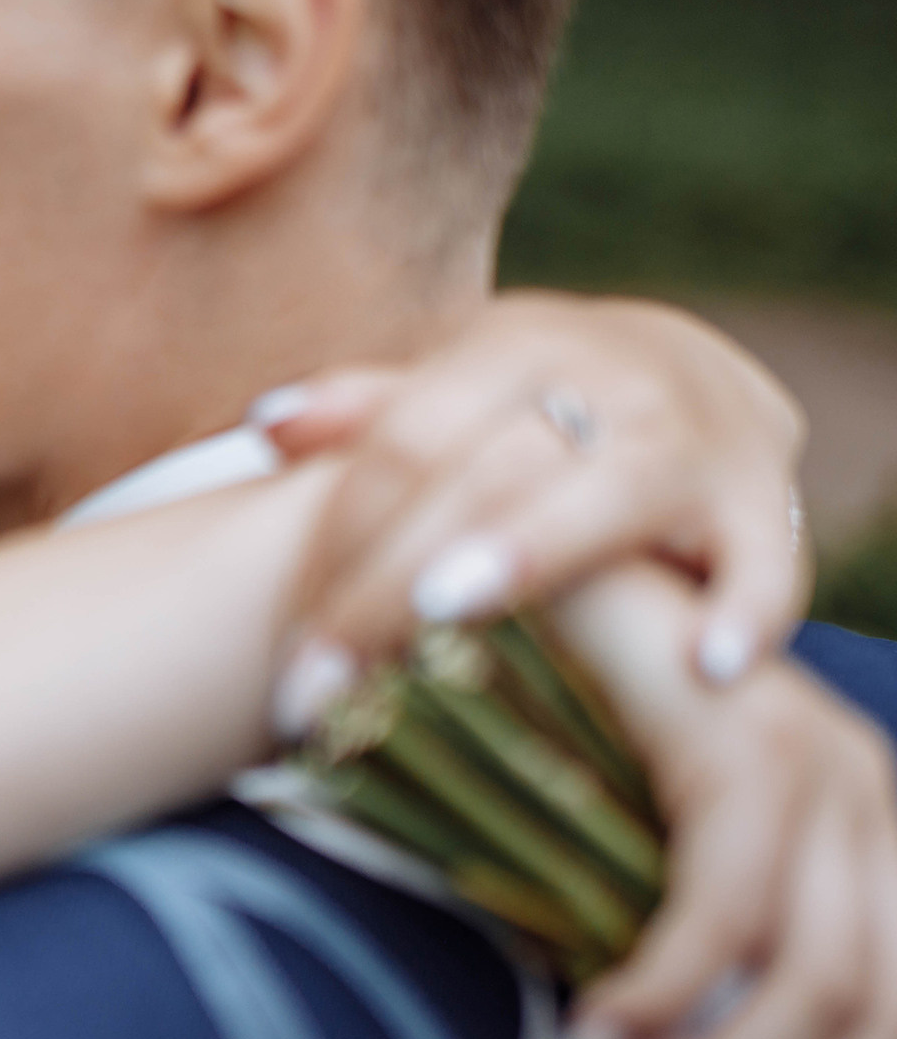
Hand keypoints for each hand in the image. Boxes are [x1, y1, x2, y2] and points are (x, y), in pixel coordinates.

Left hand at [262, 292, 807, 715]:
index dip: (335, 541)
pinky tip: (704, 668)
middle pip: (477, 480)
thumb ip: (371, 410)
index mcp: (510, 347)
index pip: (403, 443)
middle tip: (316, 691)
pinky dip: (745, 608)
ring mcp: (695, 437)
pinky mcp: (771, 504)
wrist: (700, 376)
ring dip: (526, 552)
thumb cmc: (539, 406)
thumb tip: (268, 423)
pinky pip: (767, 560)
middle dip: (385, 589)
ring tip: (447, 612)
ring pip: (600, 496)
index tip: (285, 646)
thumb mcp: (460, 390)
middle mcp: (605, 379)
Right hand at [550, 567, 896, 1038]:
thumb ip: (674, 923)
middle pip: (874, 1023)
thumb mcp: (630, 837)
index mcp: (865, 828)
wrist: (501, 566)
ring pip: (815, 981)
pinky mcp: (740, 737)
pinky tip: (597, 1021)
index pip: (894, 1023)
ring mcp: (815, 760)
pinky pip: (726, 910)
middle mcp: (869, 795)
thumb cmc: (547, 707)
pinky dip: (663, 991)